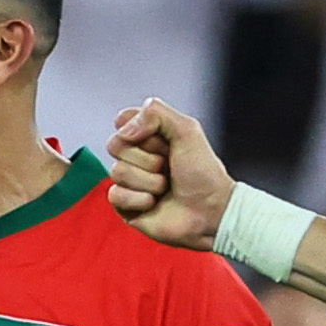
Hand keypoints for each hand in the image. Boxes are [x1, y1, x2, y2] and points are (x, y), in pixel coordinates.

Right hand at [104, 98, 234, 249]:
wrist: (210, 212)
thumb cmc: (203, 173)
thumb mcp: (187, 129)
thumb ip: (155, 113)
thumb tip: (123, 130)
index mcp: (149, 134)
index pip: (124, 120)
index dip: (142, 130)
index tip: (166, 141)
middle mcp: (136, 155)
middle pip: (115, 145)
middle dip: (147, 158)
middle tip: (168, 167)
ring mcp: (130, 180)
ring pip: (117, 172)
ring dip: (149, 182)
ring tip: (166, 187)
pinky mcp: (125, 205)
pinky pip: (115, 195)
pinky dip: (139, 200)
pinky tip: (154, 203)